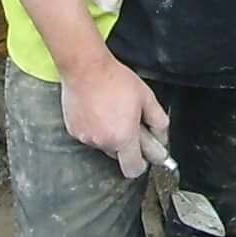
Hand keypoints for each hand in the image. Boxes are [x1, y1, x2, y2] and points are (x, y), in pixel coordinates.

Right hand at [59, 49, 168, 178]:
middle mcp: (103, 142)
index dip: (140, 164)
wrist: (85, 67)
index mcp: (123, 137)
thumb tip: (162, 136)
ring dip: (108, 135)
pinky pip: (88, 135)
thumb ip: (158, 120)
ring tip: (110, 111)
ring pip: (102, 144)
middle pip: (118, 156)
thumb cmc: (114, 79)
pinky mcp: (73, 130)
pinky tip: (96, 110)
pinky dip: (94, 128)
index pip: (133, 169)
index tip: (143, 155)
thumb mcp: (146, 97)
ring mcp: (86, 137)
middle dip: (124, 143)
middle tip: (127, 122)